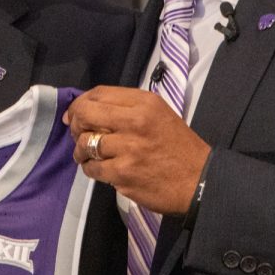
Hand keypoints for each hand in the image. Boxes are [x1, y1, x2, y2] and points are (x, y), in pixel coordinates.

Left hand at [64, 86, 210, 215]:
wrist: (200, 180)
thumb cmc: (178, 146)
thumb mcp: (158, 114)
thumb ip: (126, 108)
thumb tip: (85, 111)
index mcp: (144, 103)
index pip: (98, 94)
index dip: (79, 103)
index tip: (74, 114)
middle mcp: (135, 121)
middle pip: (85, 114)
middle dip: (74, 124)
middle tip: (76, 133)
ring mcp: (128, 149)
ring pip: (85, 143)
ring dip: (81, 150)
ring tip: (87, 155)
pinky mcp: (123, 174)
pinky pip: (93, 168)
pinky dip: (90, 169)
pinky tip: (99, 169)